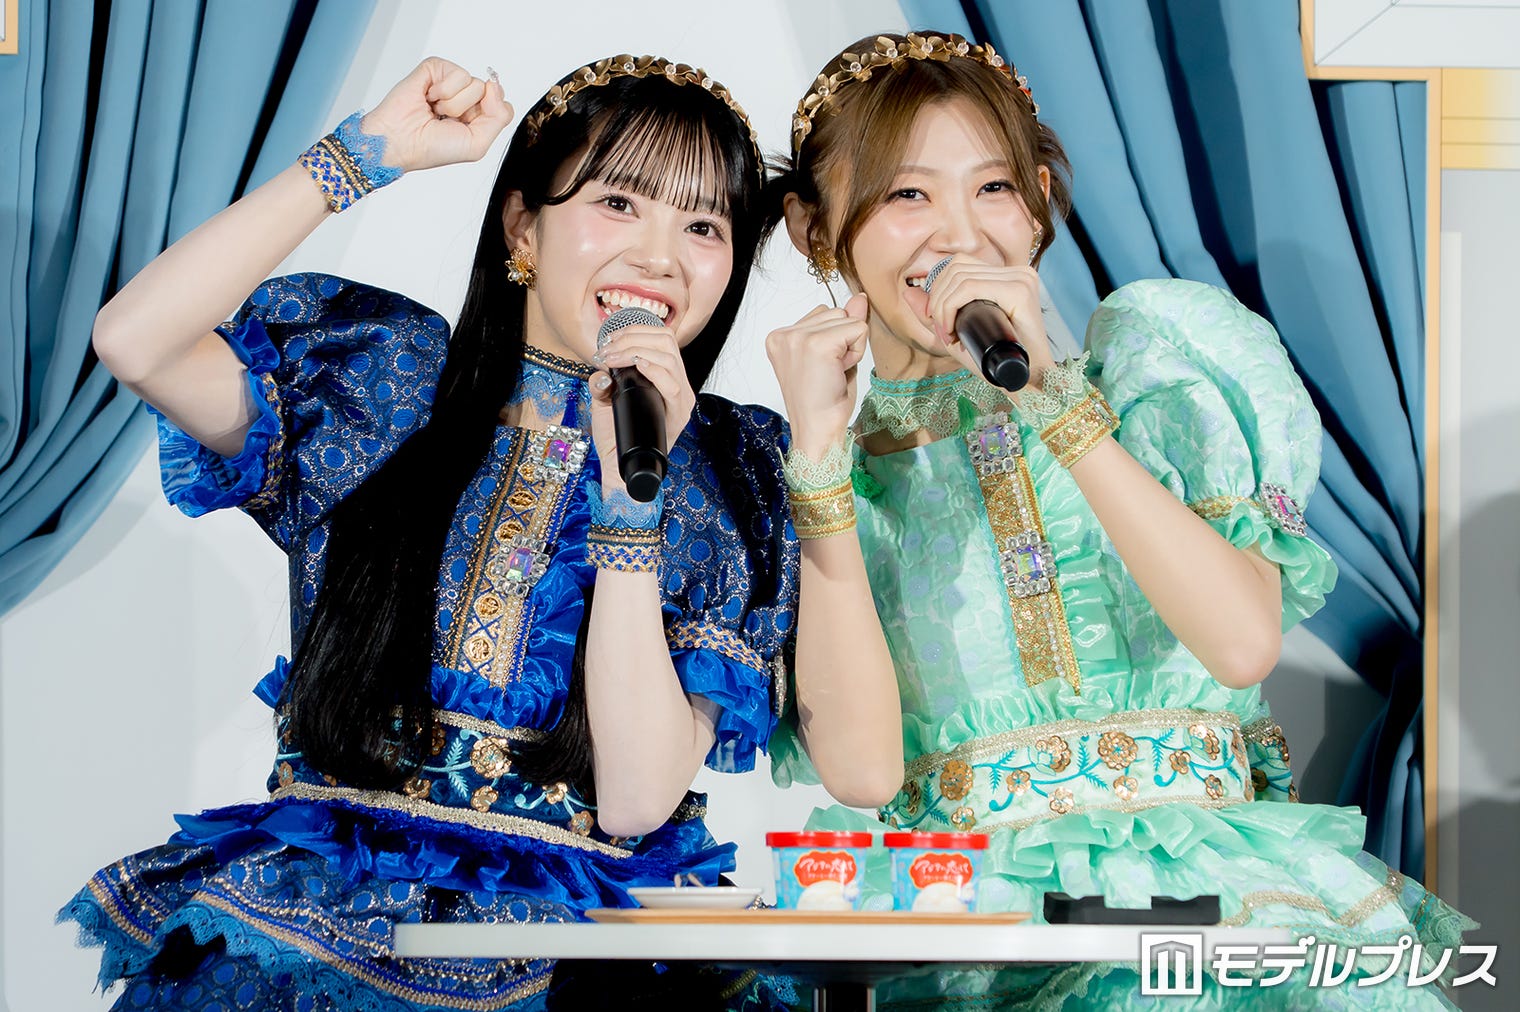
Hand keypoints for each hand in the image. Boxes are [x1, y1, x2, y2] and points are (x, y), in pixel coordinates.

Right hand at [359, 58, 513, 171]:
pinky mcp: (435, 68)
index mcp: (476, 116)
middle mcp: (465, 97)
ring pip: (475, 83)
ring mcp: (450, 82)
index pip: (501, 105)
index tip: (465, 128)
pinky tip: (428, 98)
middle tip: (445, 120)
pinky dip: (443, 91)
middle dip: (468, 112)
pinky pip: (457, 73)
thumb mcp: (478, 144)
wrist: (401, 140)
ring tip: (435, 110)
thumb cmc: (432, 147)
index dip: (487, 116)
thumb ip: (499, 117)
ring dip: (453, 104)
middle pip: (490, 93)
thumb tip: (495, 86)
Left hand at [589, 327, 696, 489]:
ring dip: (636, 351)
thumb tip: (602, 367)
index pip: (662, 338)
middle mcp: (678, 385)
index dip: (636, 330)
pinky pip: (673, 385)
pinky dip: (654, 370)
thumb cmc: (614, 434)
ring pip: (670, 358)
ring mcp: (681, 400)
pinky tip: (637, 366)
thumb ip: (603, 380)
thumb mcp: (604, 399)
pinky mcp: (678, 415)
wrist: (617, 466)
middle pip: (667, 342)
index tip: (609, 339)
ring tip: (612, 359)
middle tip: (607, 350)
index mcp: (665, 376)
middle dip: (633, 338)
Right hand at [765, 294, 868, 456]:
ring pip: (847, 318)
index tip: (822, 369)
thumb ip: (843, 324)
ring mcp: (798, 338)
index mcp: (780, 337)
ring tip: (833, 372)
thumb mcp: (833, 356)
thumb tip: (860, 298)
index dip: (833, 340)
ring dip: (850, 346)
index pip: (823, 314)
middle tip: (830, 372)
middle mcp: (784, 334)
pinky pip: (857, 329)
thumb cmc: (823, 402)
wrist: (817, 431)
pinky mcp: (816, 344)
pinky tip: (840, 372)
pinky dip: (857, 351)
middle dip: (843, 340)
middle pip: (835, 311)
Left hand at [908, 256, 1057, 396]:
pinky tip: (952, 330)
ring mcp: (1021, 279)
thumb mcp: (958, 333)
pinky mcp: (1020, 290)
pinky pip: (971, 287)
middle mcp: (1018, 272)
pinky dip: (951, 307)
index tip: (938, 322)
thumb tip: (909, 291)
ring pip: (960, 277)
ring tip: (948, 334)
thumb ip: (934, 313)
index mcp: (1008, 276)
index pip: (959, 264)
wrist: (1026, 384)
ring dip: (942, 306)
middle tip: (942, 332)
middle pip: (957, 267)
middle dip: (937, 300)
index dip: (938, 289)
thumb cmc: (995, 362)